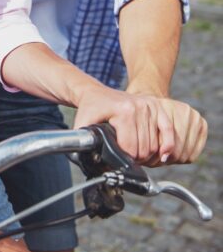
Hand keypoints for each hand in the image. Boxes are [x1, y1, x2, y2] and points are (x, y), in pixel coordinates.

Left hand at [73, 87, 206, 164]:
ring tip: (136, 154)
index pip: (131, 148)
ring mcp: (149, 105)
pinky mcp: (156, 105)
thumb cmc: (89, 108)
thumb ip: (83, 141)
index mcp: (124, 111)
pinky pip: (168, 130)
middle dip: (135, 158)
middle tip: (127, 158)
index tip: (117, 158)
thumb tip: (85, 156)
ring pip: (155, 144)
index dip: (123, 158)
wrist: (96, 93)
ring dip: (148, 154)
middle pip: (144, 148)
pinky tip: (164, 154)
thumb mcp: (83, 123)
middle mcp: (139, 106)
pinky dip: (168, 144)